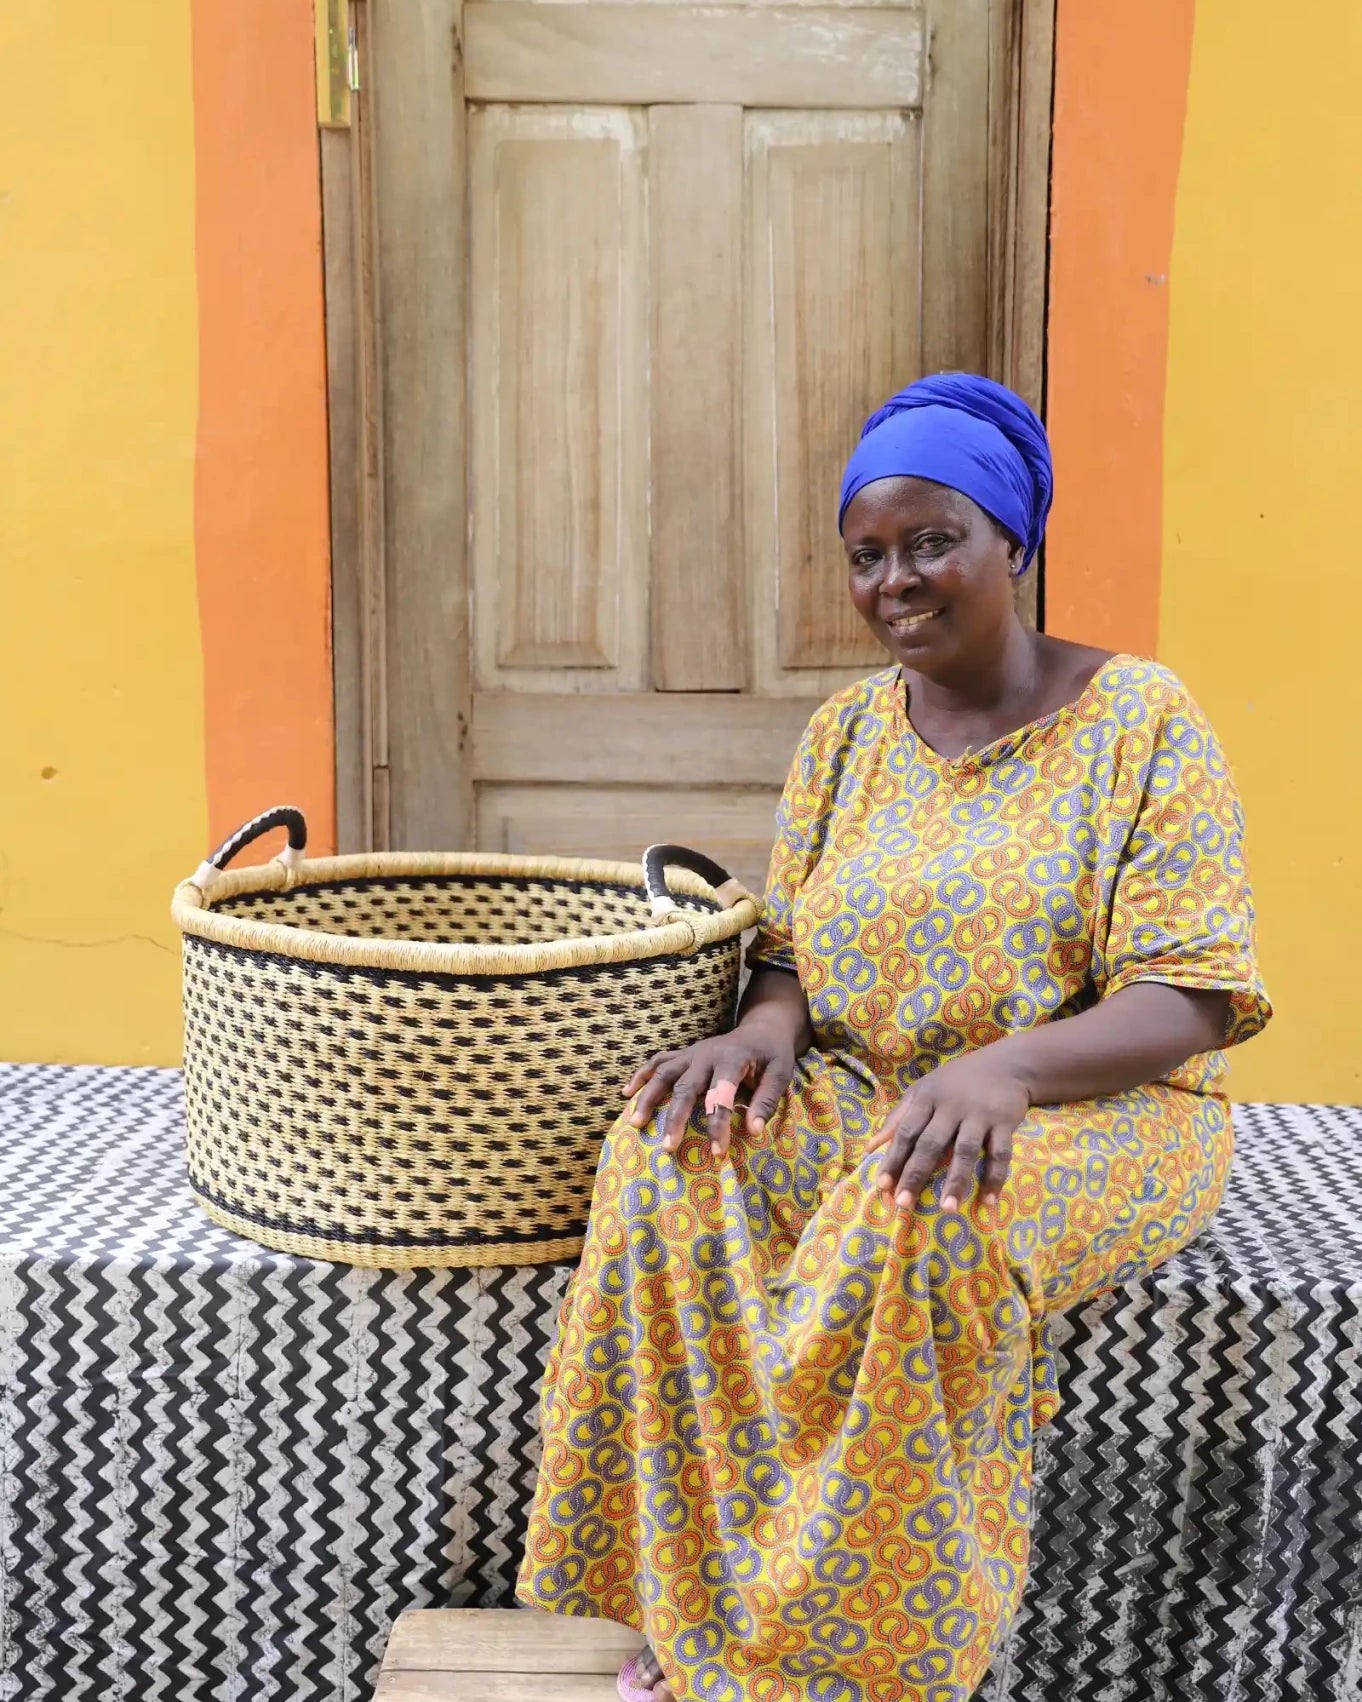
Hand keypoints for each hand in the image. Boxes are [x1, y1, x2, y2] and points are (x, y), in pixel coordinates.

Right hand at [622, 1026, 797, 1157]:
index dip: (718, 1125)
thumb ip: (766, 1101)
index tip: (717, 1152)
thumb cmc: (771, 1055)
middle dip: (675, 1118)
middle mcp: (707, 1055)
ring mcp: (692, 1053)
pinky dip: (641, 1075)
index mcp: (732, 1059)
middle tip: (667, 1147)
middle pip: (686, 1087)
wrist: (761, 1029)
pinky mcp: (684, 1054)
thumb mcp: (780, 1074)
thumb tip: (754, 1131)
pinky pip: (658, 1062)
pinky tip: (627, 1093)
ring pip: (664, 1073)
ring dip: (648, 1097)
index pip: (721, 1095)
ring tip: (635, 1123)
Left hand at [866, 1047, 1029, 1214]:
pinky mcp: (1005, 1122)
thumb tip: (870, 1148)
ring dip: (957, 1181)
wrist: (1006, 1064)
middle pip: (931, 1143)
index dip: (893, 1159)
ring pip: (966, 1151)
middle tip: (904, 1203)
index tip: (882, 1186)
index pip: (906, 1131)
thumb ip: (897, 1118)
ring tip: (947, 1208)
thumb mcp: (923, 1091)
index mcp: (927, 1098)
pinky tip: (987, 1200)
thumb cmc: (955, 1082)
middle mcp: (951, 1106)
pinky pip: (1000, 1153)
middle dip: (916, 1174)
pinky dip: (995, 1177)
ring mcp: (979, 1114)